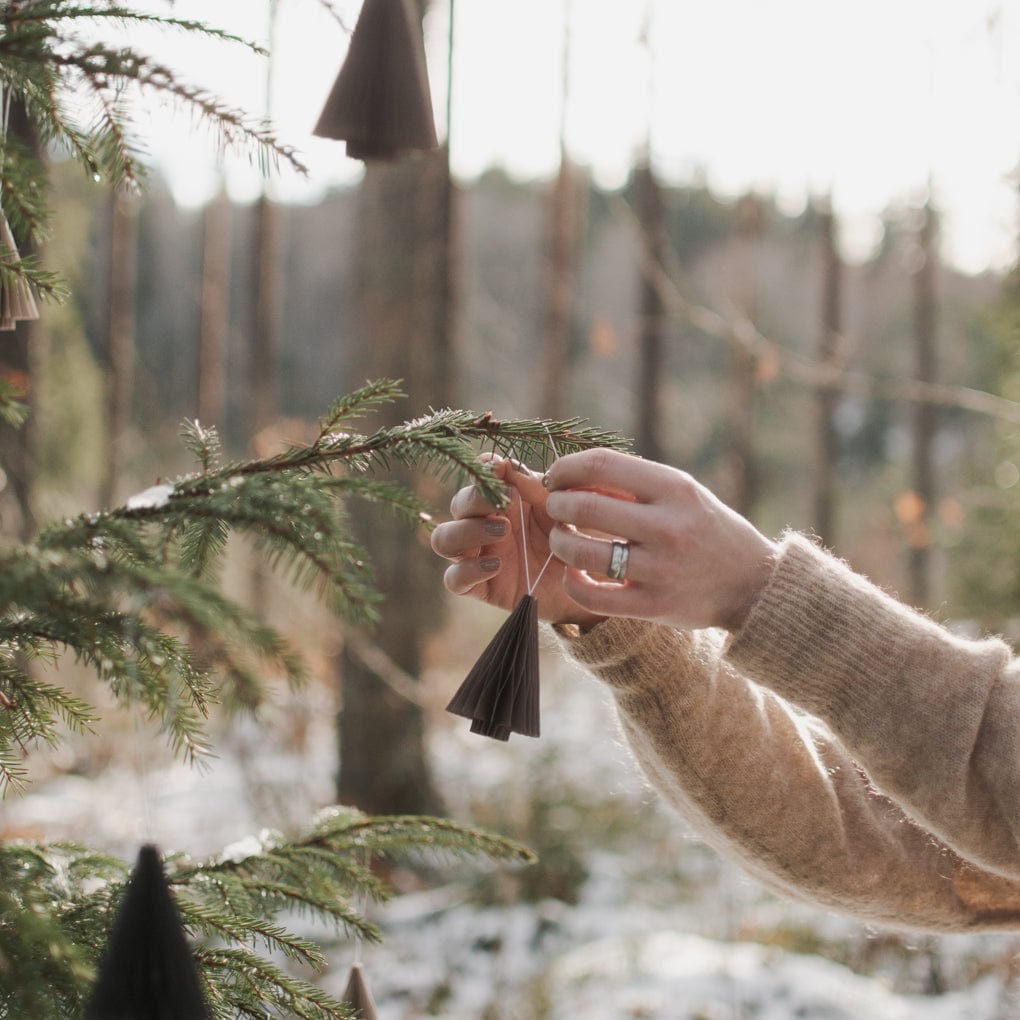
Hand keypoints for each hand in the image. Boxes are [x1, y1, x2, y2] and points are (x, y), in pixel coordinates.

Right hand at [430, 455, 605, 629]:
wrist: (593, 582)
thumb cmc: (579, 538)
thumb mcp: (563, 506)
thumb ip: (535, 485)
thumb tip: (503, 464)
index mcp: (505, 500)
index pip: (478, 478)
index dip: (482, 471)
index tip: (498, 468)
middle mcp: (486, 525)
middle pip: (458, 504)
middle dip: (475, 499)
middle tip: (508, 504)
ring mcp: (480, 556)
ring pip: (443, 539)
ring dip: (466, 531)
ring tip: (502, 531)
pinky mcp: (480, 588)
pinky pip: (453, 578)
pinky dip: (469, 569)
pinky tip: (496, 565)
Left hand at [543, 448, 777, 631]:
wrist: (752, 583)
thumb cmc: (706, 529)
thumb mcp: (683, 494)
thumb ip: (634, 482)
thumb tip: (572, 474)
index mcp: (675, 489)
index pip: (602, 464)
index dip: (566, 467)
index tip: (555, 476)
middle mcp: (668, 526)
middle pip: (586, 506)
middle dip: (557, 505)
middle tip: (555, 508)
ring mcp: (660, 568)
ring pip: (582, 553)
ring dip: (560, 542)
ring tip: (561, 538)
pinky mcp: (653, 604)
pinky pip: (593, 596)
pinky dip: (573, 583)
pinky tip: (573, 574)